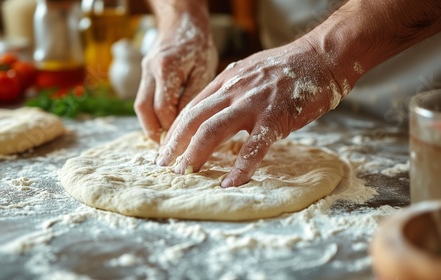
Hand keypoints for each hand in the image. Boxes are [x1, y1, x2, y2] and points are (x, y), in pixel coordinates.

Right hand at [134, 12, 217, 141]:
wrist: (182, 21)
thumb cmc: (198, 45)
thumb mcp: (203, 69)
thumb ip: (192, 96)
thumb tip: (185, 124)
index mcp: (167, 69)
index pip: (164, 108)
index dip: (172, 128)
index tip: (182, 144)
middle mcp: (151, 71)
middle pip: (144, 109)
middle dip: (155, 132)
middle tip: (167, 149)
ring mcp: (144, 72)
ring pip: (140, 106)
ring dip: (150, 125)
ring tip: (162, 141)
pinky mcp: (144, 73)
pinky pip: (144, 99)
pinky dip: (151, 114)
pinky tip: (163, 124)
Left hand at [156, 38, 351, 187]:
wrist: (321, 57)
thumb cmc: (288, 67)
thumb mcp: (249, 71)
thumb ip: (231, 89)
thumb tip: (218, 111)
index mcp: (226, 81)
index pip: (191, 107)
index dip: (175, 129)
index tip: (167, 146)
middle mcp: (233, 90)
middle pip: (193, 119)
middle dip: (174, 144)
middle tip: (164, 165)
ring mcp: (252, 104)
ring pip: (212, 131)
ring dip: (195, 155)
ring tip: (185, 174)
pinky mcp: (275, 118)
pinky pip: (253, 147)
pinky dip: (240, 169)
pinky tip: (230, 184)